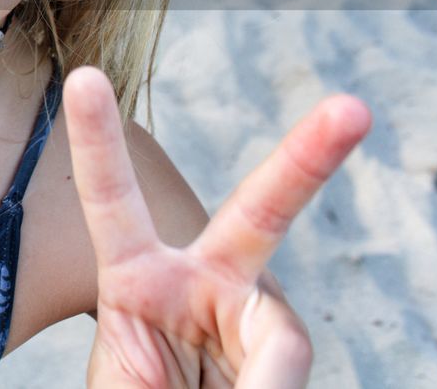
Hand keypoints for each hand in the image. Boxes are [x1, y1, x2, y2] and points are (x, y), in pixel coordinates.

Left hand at [64, 66, 370, 387]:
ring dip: (253, 383)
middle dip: (308, 157)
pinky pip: (286, 368)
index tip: (84, 78)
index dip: (97, 141)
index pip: (111, 198)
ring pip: (281, 335)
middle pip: (261, 211)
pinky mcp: (281, 349)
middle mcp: (202, 277)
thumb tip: (265, 372)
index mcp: (135, 272)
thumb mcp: (126, 382)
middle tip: (352, 109)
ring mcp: (251, 311)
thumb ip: (179, 369)